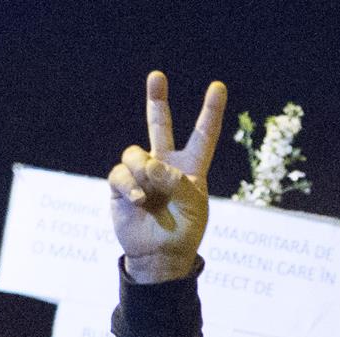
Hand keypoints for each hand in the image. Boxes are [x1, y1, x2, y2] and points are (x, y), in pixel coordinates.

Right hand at [108, 71, 227, 283]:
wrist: (159, 256)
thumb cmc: (183, 233)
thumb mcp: (193, 208)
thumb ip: (177, 182)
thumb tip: (150, 164)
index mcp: (191, 169)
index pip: (203, 136)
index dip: (211, 112)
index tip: (218, 87)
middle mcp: (165, 166)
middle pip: (160, 125)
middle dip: (156, 100)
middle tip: (157, 76)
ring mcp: (142, 174)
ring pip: (136, 153)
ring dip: (143, 171)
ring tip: (148, 195)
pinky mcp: (121, 185)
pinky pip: (121, 173)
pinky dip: (130, 186)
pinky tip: (138, 200)